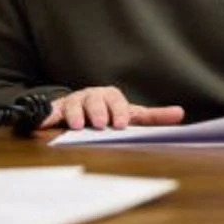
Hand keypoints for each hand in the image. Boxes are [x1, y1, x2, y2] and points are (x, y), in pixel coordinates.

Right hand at [40, 86, 185, 130]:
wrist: (84, 111)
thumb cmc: (111, 114)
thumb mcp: (132, 116)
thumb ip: (154, 117)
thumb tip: (180, 114)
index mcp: (111, 96)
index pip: (117, 100)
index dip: (119, 111)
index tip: (121, 124)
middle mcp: (92, 96)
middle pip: (94, 99)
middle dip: (98, 111)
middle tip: (100, 124)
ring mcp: (73, 102)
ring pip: (73, 104)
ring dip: (75, 114)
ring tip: (77, 126)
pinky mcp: (56, 110)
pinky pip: (51, 112)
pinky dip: (46, 117)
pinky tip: (42, 125)